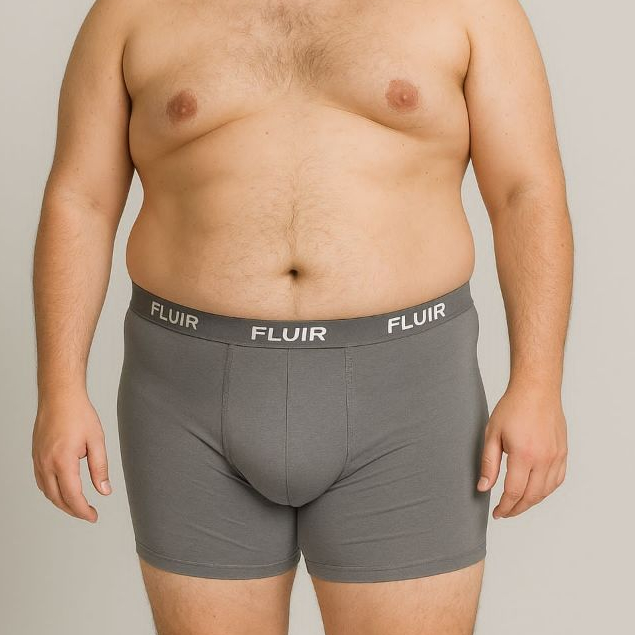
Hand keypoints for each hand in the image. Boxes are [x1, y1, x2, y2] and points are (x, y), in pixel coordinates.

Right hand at [32, 392, 110, 521]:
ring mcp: (38, 460)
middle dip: (73, 510)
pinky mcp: (36, 455)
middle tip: (88, 514)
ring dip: (61, 502)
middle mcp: (46, 463)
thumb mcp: (97, 441)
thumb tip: (104, 490)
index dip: (83, 510)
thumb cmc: (79, 414)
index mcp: (63, 461)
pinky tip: (63, 490)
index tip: (93, 516)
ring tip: (78, 505)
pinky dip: (52, 491)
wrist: (59, 396)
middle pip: (57, 498)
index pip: (72, 496)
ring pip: (47, 491)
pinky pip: (41, 481)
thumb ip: (100, 468)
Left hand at [476, 382, 567, 517]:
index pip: (514, 492)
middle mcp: (544, 459)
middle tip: (505, 512)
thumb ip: (488, 464)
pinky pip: (557, 480)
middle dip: (516, 509)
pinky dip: (546, 490)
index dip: (504, 507)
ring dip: (531, 502)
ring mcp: (556, 456)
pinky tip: (535, 491)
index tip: (497, 513)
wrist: (536, 390)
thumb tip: (484, 487)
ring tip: (517, 504)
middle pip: (531, 496)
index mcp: (524, 455)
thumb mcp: (492, 434)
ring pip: (546, 491)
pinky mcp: (563, 453)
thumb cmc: (513, 408)